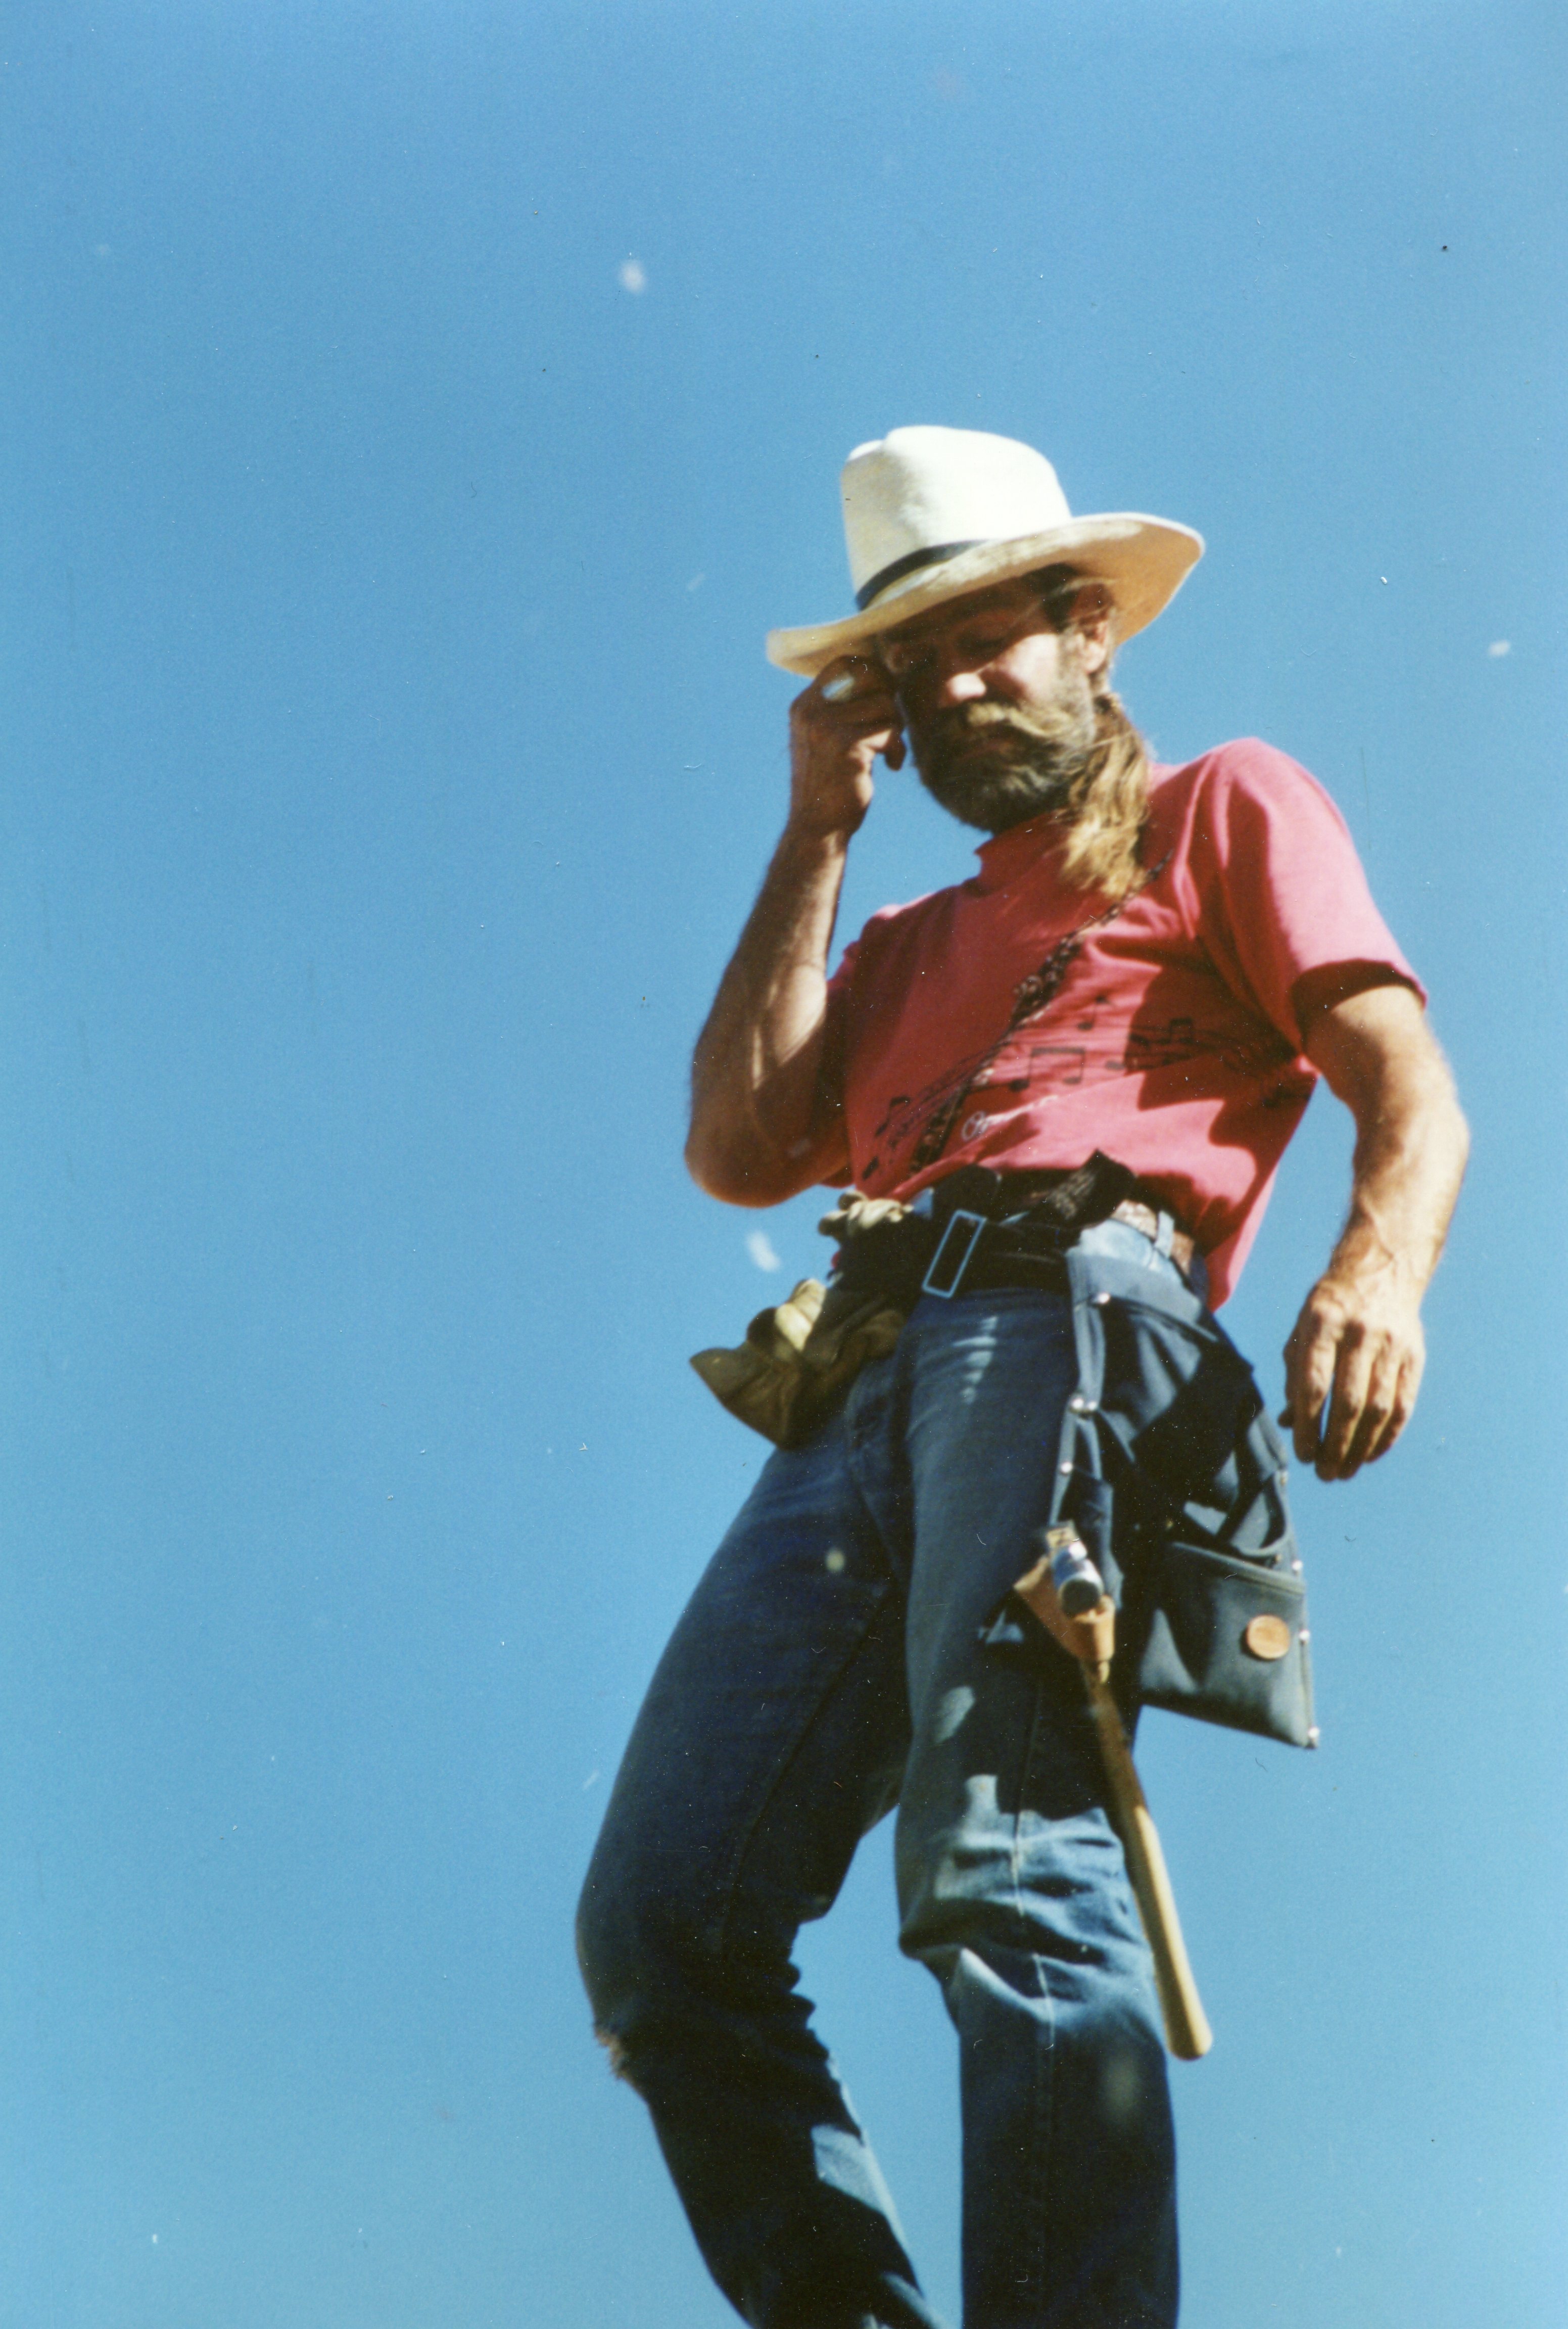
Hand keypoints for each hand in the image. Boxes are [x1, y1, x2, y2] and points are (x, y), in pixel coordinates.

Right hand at [787, 657, 905, 839]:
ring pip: (886, 706)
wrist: (818, 828)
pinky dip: (897, 749)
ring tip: (889, 751)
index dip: (873, 670)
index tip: (885, 694)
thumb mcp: (825, 740)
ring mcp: (828, 728)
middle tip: (891, 725)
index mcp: (804, 706)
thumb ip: (841, 710)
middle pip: (871, 679)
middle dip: (890, 699)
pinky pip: (890, 731)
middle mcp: (812, 712)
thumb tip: (882, 678)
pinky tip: (892, 766)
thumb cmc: (830, 785)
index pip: (844, 663)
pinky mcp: (849, 747)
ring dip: (896, 729)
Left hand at [1279, 1261, 1425, 1481]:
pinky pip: (1403, 1405)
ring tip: (1345, 1471)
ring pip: (1378, 1408)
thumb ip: (1294, 1375)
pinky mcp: (1414, 1356)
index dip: (1307, 1424)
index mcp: (1322, 1323)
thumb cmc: (1330, 1310)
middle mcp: (1359, 1333)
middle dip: (1334, 1444)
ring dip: (1360, 1447)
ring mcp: (1390, 1344)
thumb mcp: (1302, 1330)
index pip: (1314, 1384)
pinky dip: (1387, 1436)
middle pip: (1347, 1401)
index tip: (1302, 1453)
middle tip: (1324, 1473)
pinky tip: (1370, 1454)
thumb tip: (1289, 1423)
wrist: (1380, 1272)